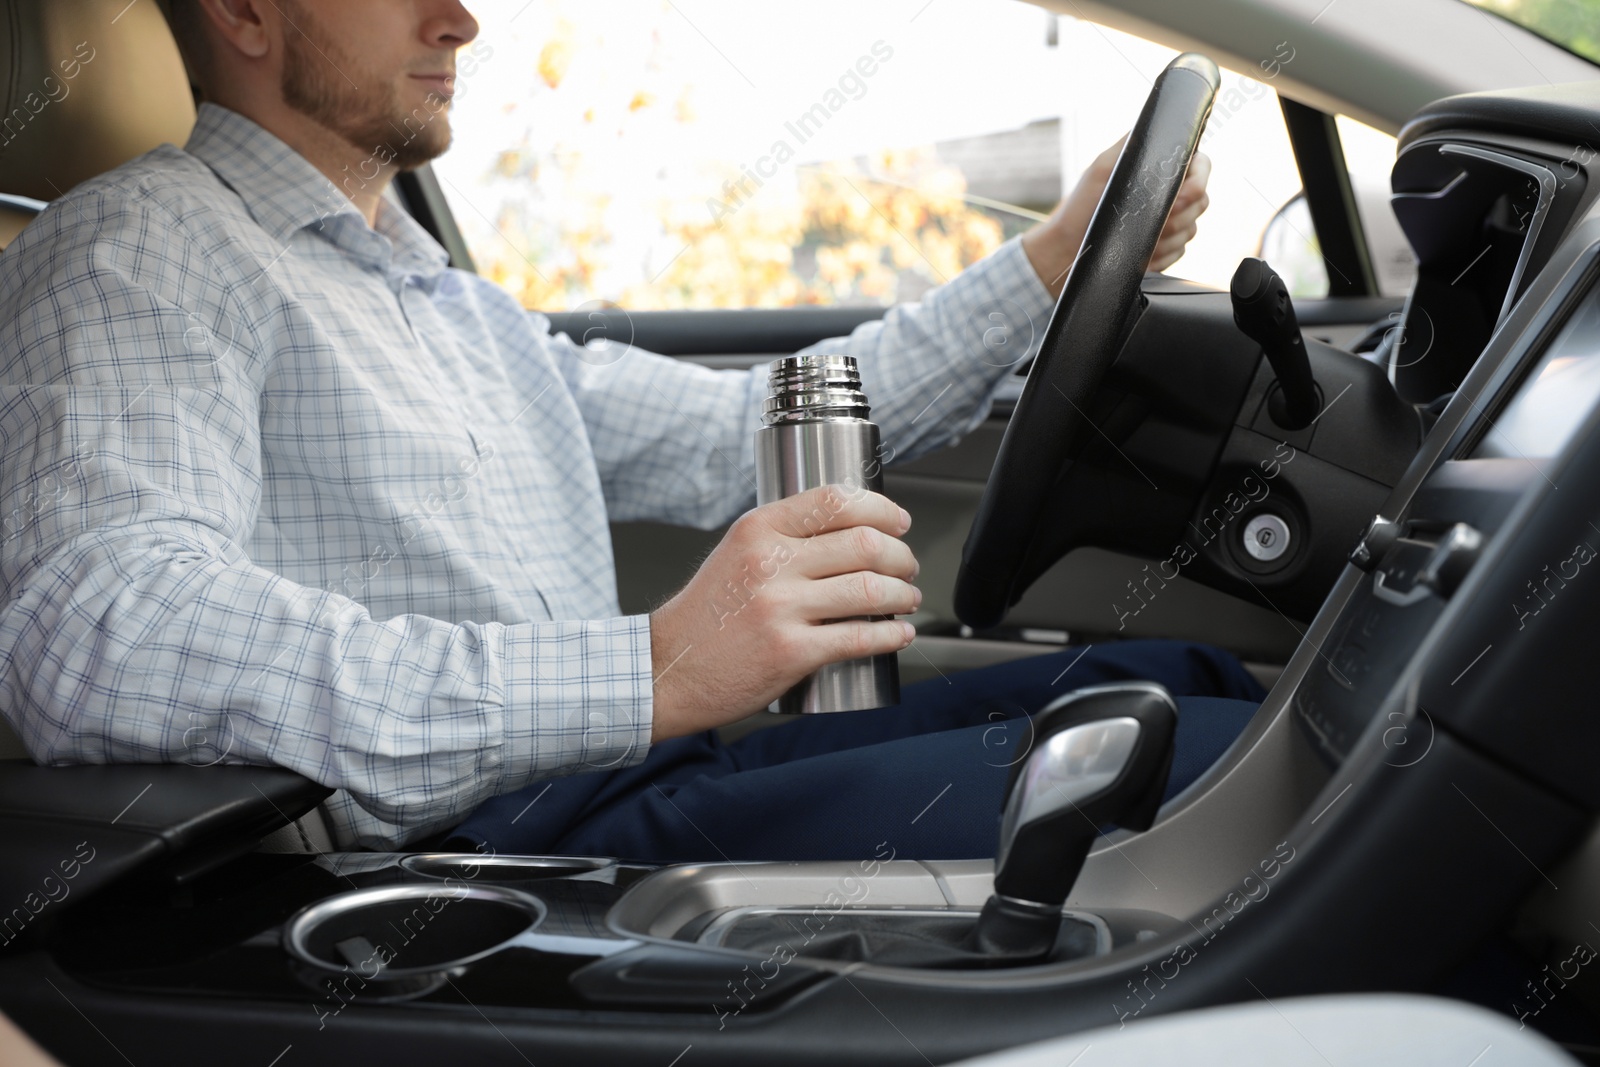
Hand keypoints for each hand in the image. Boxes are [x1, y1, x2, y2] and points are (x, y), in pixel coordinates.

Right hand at [647, 485, 920, 741]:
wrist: (669, 669)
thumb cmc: (705, 616)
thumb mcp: (735, 553)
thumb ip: (783, 536)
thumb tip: (850, 530)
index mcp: (757, 529)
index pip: (836, 500)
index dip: (882, 510)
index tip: (899, 523)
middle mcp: (769, 562)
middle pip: (865, 544)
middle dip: (901, 556)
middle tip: (907, 567)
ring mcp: (781, 608)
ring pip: (871, 589)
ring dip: (904, 595)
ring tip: (907, 599)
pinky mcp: (791, 652)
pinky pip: (861, 637)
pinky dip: (892, 635)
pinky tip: (898, 633)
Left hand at [1021, 134, 1211, 297]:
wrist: (1066, 252)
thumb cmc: (1080, 208)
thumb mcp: (1103, 168)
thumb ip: (1131, 145)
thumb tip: (1157, 125)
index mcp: (1159, 170)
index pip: (1201, 166)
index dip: (1198, 180)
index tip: (1180, 195)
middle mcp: (1168, 195)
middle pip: (1202, 200)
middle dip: (1179, 214)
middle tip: (1150, 220)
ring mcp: (1168, 224)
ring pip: (1192, 229)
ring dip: (1167, 237)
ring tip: (1138, 238)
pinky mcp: (1164, 250)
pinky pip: (1180, 252)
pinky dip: (1162, 255)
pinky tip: (1140, 255)